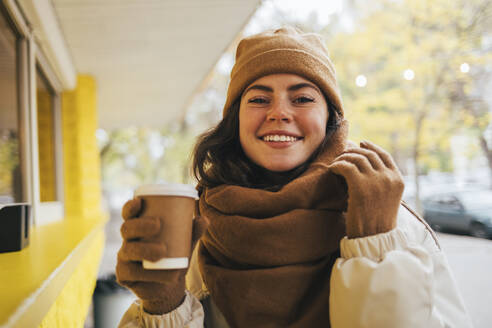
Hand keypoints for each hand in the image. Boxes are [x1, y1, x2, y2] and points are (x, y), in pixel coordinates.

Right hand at [116, 197, 207, 313]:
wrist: (170, 284)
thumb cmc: (175, 255)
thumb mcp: (185, 242)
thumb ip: (193, 231)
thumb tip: (204, 219)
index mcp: (138, 227)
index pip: (129, 214)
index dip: (130, 206)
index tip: (139, 201)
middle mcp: (128, 240)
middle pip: (126, 228)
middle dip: (140, 224)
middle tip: (158, 224)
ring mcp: (124, 258)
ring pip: (128, 250)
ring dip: (144, 249)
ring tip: (162, 251)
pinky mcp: (124, 276)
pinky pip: (130, 273)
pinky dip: (147, 273)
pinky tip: (159, 273)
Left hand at [328, 140, 403, 237]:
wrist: (374, 239)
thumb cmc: (376, 222)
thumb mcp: (387, 199)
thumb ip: (383, 183)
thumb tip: (368, 167)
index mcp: (398, 180)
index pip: (384, 155)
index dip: (371, 146)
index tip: (361, 142)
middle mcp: (389, 178)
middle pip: (368, 154)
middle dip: (353, 151)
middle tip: (342, 154)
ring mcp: (375, 181)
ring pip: (356, 158)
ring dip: (343, 158)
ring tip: (336, 164)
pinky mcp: (360, 186)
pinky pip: (346, 166)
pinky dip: (337, 165)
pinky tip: (332, 170)